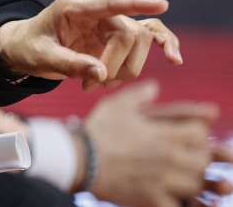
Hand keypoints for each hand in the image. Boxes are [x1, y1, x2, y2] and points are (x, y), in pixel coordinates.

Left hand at [0, 0, 180, 88]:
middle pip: (128, 32)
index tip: (161, 5)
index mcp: (73, 7)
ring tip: (99, 83)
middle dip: (117, 64)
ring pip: (139, 40)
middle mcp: (95, 10)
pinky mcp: (116, 35)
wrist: (25, 48)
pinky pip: (148, 36)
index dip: (134, 3)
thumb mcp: (41, 57)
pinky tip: (174, 59)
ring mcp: (108, 22)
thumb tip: (101, 74)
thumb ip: (69, 64)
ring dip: (127, 68)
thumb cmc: (30, 48)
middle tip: (92, 85)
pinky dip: (162, 45)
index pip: (109, 2)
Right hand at [84, 81, 232, 206]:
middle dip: (198, 156)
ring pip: (194, 184)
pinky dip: (176, 201)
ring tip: (178, 175)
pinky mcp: (152, 199)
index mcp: (165, 135)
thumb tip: (155, 86)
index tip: (187, 133)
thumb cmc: (98, 131)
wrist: (80, 159)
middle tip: (185, 155)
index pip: (200, 133)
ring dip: (190, 179)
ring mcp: (163, 181)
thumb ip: (140, 94)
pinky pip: (176, 205)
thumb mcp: (117, 105)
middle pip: (202, 160)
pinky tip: (167, 194)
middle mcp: (170, 158)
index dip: (197, 132)